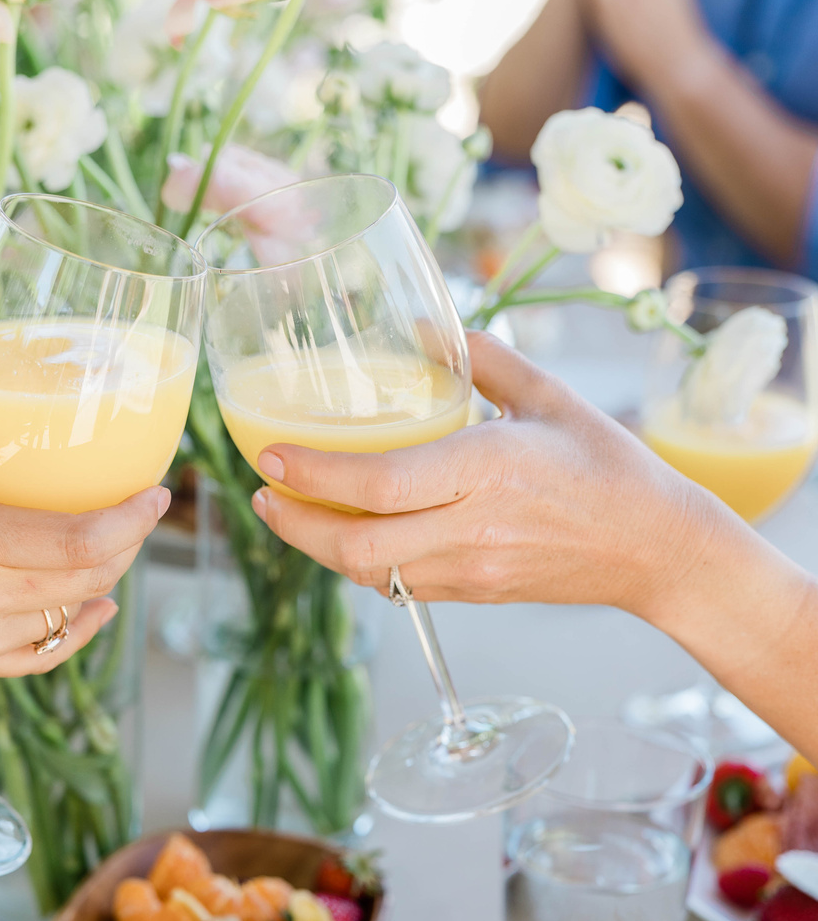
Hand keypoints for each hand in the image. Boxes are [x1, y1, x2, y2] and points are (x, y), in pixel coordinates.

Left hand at [250, 330, 722, 624]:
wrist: (655, 548)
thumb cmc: (609, 467)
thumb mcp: (551, 396)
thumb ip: (484, 358)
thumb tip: (425, 326)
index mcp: (487, 469)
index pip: (378, 484)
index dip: (314, 476)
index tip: (271, 457)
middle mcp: (471, 528)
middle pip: (354, 547)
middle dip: (295, 526)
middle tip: (264, 495)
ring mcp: (470, 570)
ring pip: (368, 575)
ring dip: (319, 549)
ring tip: (290, 514)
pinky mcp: (473, 594)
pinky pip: (397, 587)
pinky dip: (360, 564)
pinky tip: (347, 535)